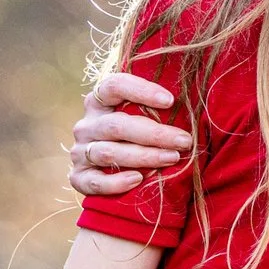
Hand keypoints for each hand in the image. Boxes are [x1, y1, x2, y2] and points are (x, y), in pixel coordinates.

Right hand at [68, 71, 189, 198]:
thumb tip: (190, 108)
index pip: (114, 86)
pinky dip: (116, 182)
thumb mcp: (142, 117)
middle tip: (184, 141)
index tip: (170, 101)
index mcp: (99, 102)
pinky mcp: (78, 177)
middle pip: (116, 126)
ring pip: (109, 153)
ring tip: (172, 158)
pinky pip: (93, 182)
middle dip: (154, 134)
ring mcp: (79, 151)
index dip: (141, 91)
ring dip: (144, 157)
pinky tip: (138, 180)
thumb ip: (156, 111)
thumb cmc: (138, 138)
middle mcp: (86, 125)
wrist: (113, 171)